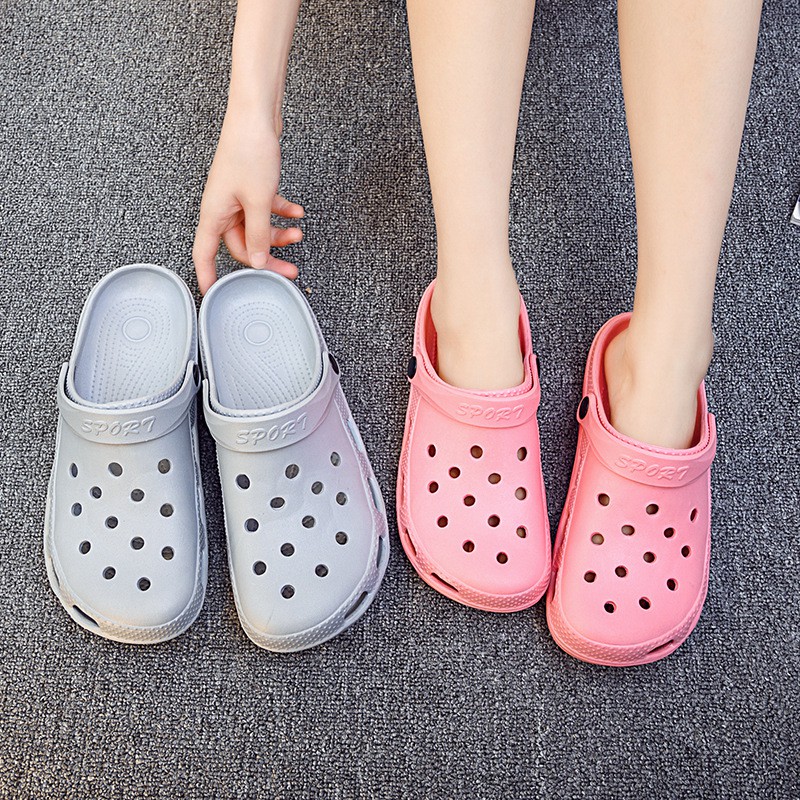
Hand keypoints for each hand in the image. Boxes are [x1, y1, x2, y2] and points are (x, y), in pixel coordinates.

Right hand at [192, 110, 303, 293]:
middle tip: (290, 270)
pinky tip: (297, 213)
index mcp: (214, 214)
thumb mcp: (258, 200)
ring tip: (298, 234)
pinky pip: (265, 210)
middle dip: (268, 257)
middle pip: (243, 246)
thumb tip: (259, 261)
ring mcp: (237, 198)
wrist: (256, 115)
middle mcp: (222, 208)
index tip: (212, 295)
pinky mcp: (251, 187)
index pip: (204, 254)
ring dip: (278, 235)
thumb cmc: (249, 150)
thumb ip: (259, 234)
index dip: (207, 277)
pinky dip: (282, 213)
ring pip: (257, 229)